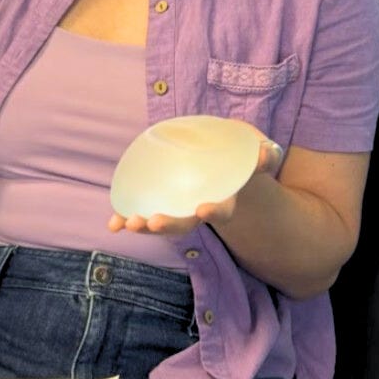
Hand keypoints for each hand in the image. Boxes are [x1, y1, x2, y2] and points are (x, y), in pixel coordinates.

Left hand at [107, 132, 284, 237]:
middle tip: (151, 222)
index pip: (222, 211)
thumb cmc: (241, 158)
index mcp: (225, 200)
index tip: (203, 209)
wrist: (226, 167)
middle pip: (185, 224)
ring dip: (143, 226)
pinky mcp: (163, 202)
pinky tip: (112, 223)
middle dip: (168, 225)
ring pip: (162, 223)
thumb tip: (265, 153)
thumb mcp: (257, 153)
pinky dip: (127, 218)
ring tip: (126, 223)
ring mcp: (180, 209)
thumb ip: (264, 156)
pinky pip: (144, 212)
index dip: (214, 212)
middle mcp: (200, 210)